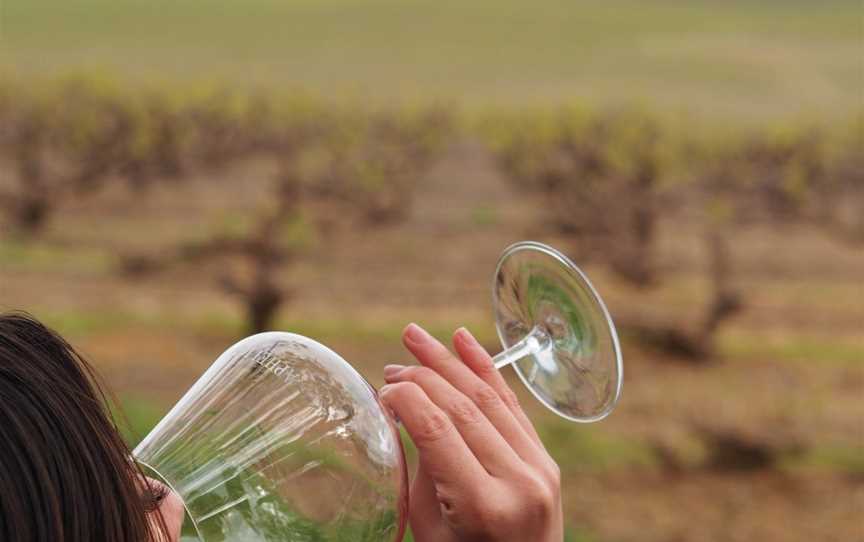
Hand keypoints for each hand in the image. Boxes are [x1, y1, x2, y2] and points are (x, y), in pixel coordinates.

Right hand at [380, 323, 562, 541]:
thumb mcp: (428, 528)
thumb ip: (419, 468)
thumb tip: (401, 409)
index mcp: (483, 506)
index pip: (438, 431)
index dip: (406, 400)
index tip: (382, 389)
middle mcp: (518, 482)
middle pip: (464, 408)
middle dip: (424, 376)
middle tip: (393, 363)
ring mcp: (539, 469)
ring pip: (490, 398)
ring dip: (451, 363)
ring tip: (417, 338)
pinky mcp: (547, 460)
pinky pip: (513, 406)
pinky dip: (488, 370)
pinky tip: (465, 342)